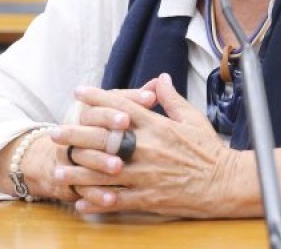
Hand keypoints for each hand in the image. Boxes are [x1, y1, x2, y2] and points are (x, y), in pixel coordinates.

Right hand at [9, 87, 156, 202]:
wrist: (60, 155)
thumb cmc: (98, 128)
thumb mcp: (114, 109)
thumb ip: (135, 98)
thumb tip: (159, 82)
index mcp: (88, 110)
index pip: (102, 104)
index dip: (119, 104)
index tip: (143, 102)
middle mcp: (77, 130)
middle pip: (90, 129)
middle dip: (107, 132)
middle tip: (125, 131)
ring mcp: (72, 156)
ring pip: (84, 158)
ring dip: (99, 161)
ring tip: (117, 166)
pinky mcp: (71, 181)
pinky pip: (82, 188)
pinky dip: (95, 194)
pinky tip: (109, 199)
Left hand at [57, 73, 242, 217]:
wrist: (225, 182)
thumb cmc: (209, 150)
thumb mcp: (192, 118)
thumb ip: (172, 99)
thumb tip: (160, 78)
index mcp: (157, 126)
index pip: (121, 106)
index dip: (97, 97)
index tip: (79, 92)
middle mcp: (146, 148)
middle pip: (103, 138)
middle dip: (76, 134)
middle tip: (55, 133)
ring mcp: (146, 175)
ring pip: (103, 172)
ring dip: (78, 172)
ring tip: (59, 170)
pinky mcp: (149, 198)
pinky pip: (117, 201)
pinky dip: (96, 202)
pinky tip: (80, 202)